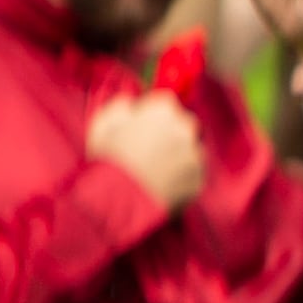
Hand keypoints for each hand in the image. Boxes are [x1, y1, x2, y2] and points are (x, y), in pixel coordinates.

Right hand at [86, 90, 205, 214]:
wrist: (118, 199)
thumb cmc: (108, 158)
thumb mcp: (104, 123)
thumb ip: (122, 106)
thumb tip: (131, 102)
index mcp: (163, 111)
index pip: (166, 102)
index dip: (154, 115)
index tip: (145, 125)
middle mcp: (185, 129)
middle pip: (184, 125)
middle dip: (170, 134)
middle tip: (149, 149)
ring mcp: (195, 155)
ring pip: (190, 150)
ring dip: (177, 156)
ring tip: (152, 170)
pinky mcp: (199, 180)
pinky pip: (191, 175)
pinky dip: (181, 178)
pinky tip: (160, 185)